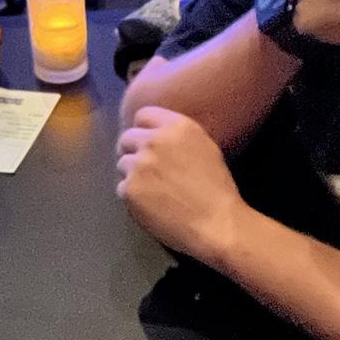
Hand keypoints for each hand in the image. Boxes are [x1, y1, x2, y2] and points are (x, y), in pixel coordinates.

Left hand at [117, 107, 246, 266]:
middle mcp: (154, 140)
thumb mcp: (205, 147)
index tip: (147, 143)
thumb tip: (156, 135)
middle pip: (127, 138)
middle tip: (145, 169)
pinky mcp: (130, 189)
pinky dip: (132, 197)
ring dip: (132, 175)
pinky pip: (122, 188)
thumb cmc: (217, 189)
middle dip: (133, 151)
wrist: (217, 224)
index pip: (143, 115)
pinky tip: (150, 206)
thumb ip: (177, 136)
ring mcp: (139, 164)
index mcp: (176, 126)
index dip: (143, 129)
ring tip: (151, 190)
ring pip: (122, 164)